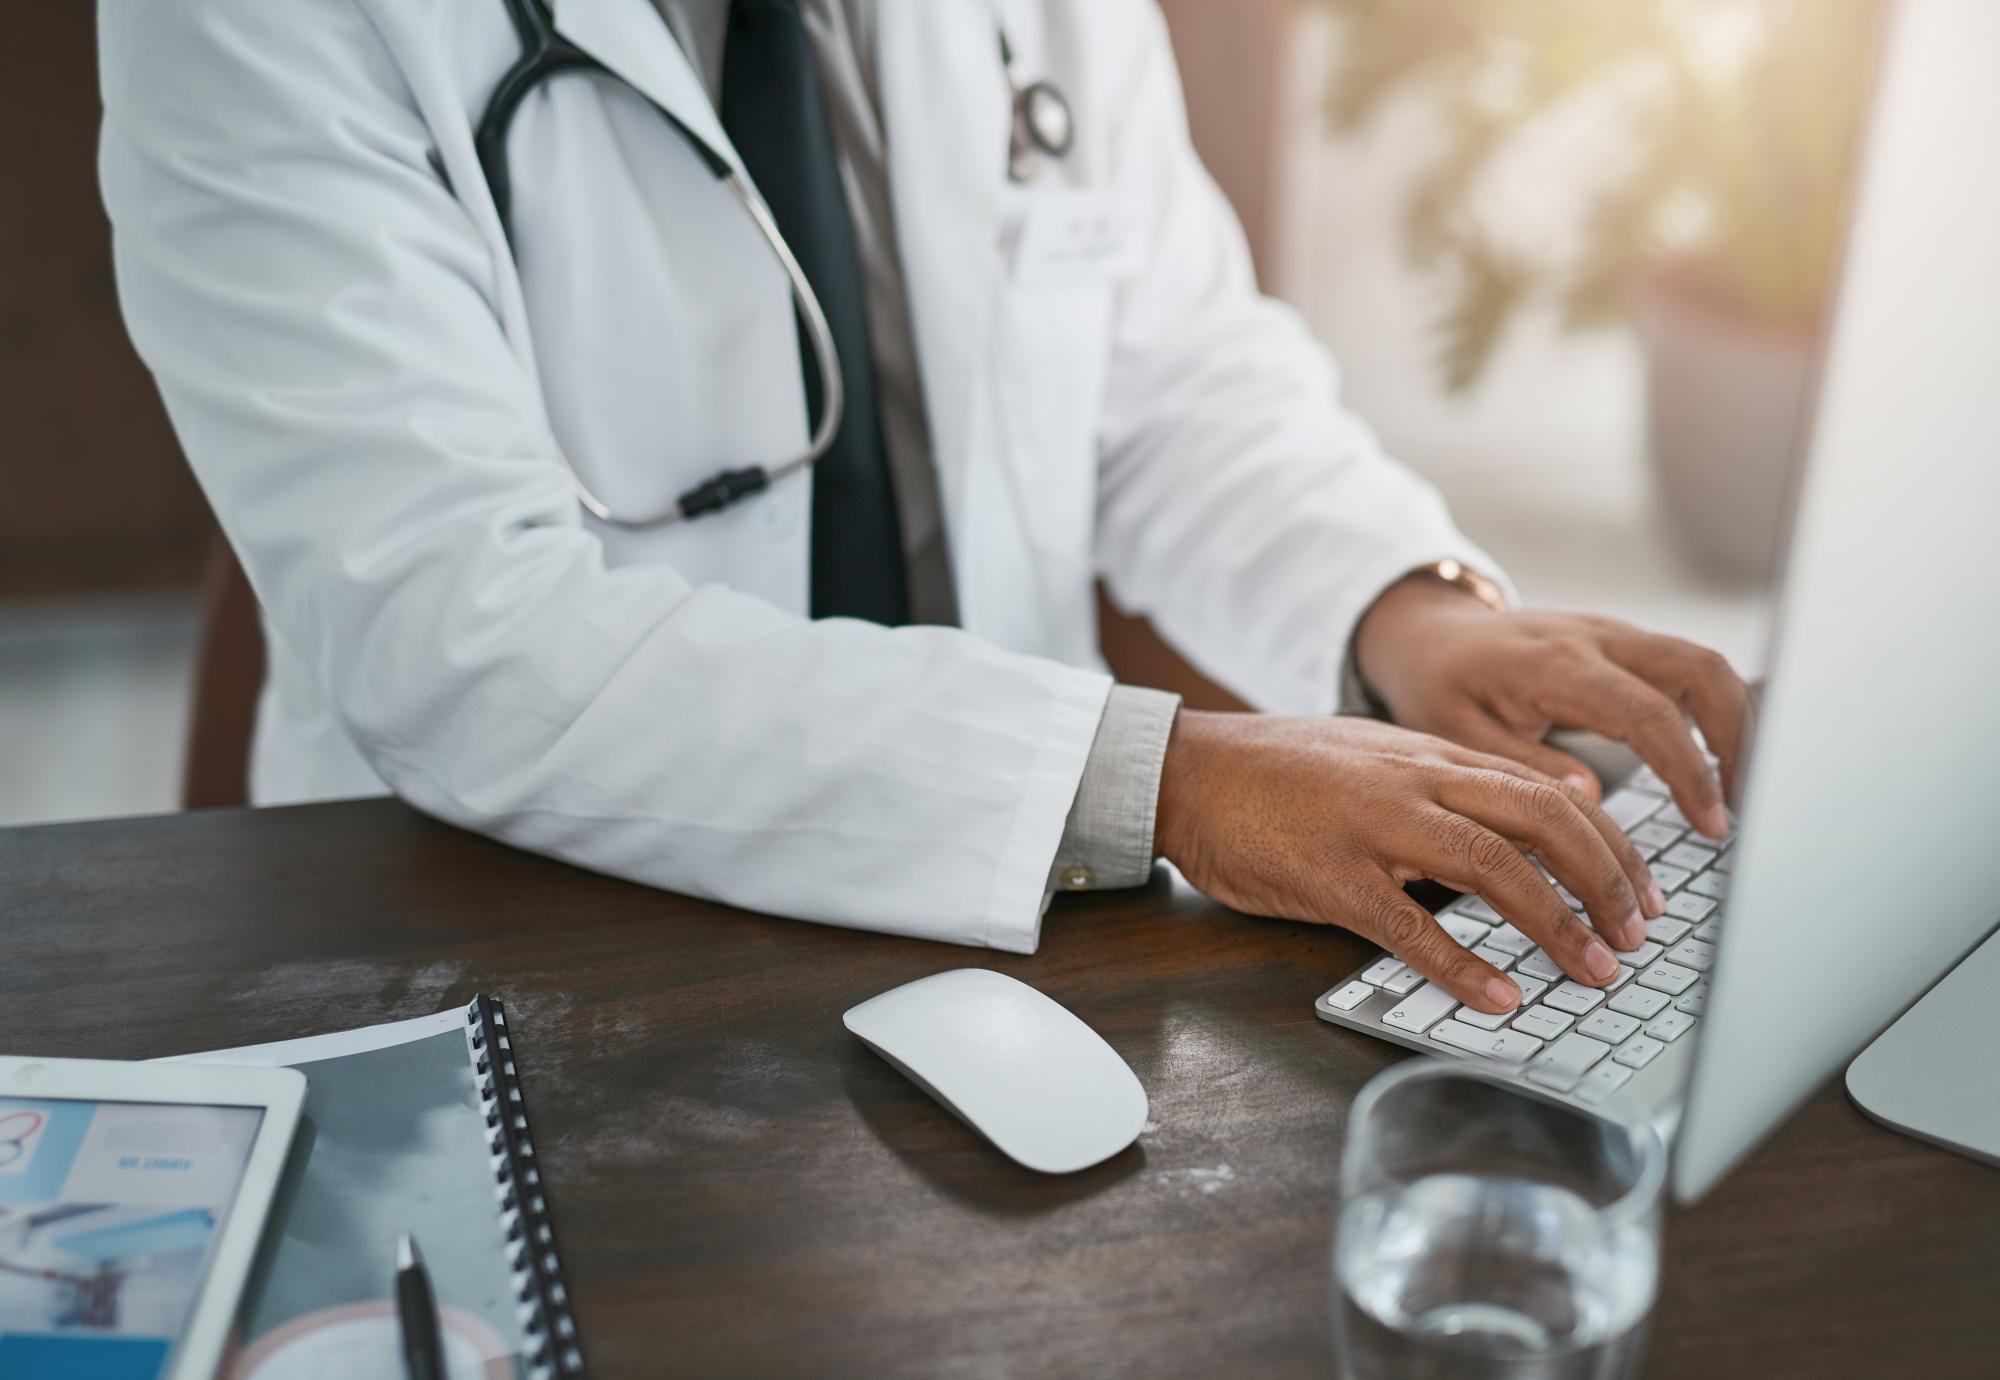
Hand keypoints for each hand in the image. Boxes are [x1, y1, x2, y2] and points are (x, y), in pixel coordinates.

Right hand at [1154, 712, 1662, 1013]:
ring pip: (1494, 866)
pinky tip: (1499, 999)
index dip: (1614, 844)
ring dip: (1557, 924)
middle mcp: (1418, 782)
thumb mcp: (1376, 761)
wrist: (1188, 770)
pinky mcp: (1331, 876)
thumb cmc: (1279, 773)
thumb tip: (1517, 831)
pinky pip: (1410, 925)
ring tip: (1593, 970)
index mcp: (1434, 756)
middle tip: (1637, 937)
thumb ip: (1443, 788)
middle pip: (1545, 819)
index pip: (1553, 790)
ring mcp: (1375, 827)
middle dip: (1607, 881)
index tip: (1645, 893)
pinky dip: (1463, 966)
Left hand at [1354, 576, 1752, 838]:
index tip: (1713, 823)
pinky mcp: (1623, 644)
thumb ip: (1523, 767)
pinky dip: (1714, 710)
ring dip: (1736, 723)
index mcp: (1556, 665)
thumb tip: (1591, 799)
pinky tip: (1718, 761)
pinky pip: (1686, 667)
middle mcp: (1596, 639)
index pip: (1649, 714)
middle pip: (1702, 670)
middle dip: (1739, 738)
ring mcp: (1615, 635)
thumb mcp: (1457, 733)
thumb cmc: (1438, 686)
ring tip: (1739, 792)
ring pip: (1704, 663)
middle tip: (1744, 807)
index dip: (1690, 771)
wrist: (1429, 634)